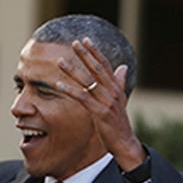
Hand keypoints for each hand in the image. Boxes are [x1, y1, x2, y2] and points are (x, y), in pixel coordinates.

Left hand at [55, 37, 145, 171]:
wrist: (124, 142)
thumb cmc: (118, 123)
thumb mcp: (120, 100)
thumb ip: (119, 83)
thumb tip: (123, 67)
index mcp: (116, 88)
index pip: (105, 65)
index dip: (95, 52)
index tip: (86, 40)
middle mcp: (112, 92)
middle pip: (97, 69)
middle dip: (85, 55)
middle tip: (75, 42)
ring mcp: (106, 102)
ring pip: (88, 81)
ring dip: (72, 70)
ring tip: (60, 61)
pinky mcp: (99, 112)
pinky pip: (82, 98)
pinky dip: (69, 90)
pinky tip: (57, 84)